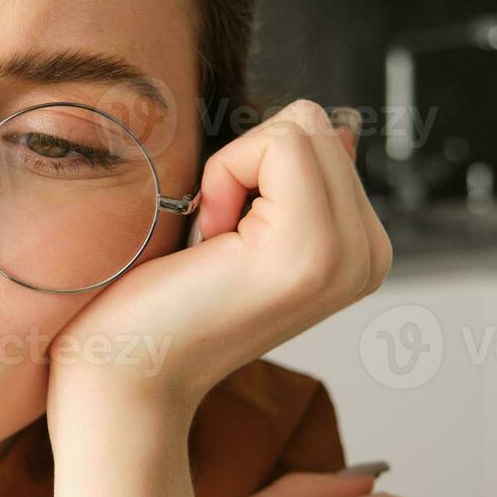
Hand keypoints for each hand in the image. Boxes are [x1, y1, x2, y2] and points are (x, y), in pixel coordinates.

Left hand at [47, 99, 391, 414]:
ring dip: (234, 171)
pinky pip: (279, 145)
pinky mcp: (310, 250)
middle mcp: (368, 256)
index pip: (321, 133)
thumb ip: (296, 179)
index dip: (251, 165)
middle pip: (313, 123)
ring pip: (298, 129)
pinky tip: (212, 243)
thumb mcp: (242, 224)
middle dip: (246, 163)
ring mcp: (347, 256)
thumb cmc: (161, 299)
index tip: (224, 234)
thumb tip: (334, 126)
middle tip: (216, 239)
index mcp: (359, 249)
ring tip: (216, 244)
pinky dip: (226, 175)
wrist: (128, 372)